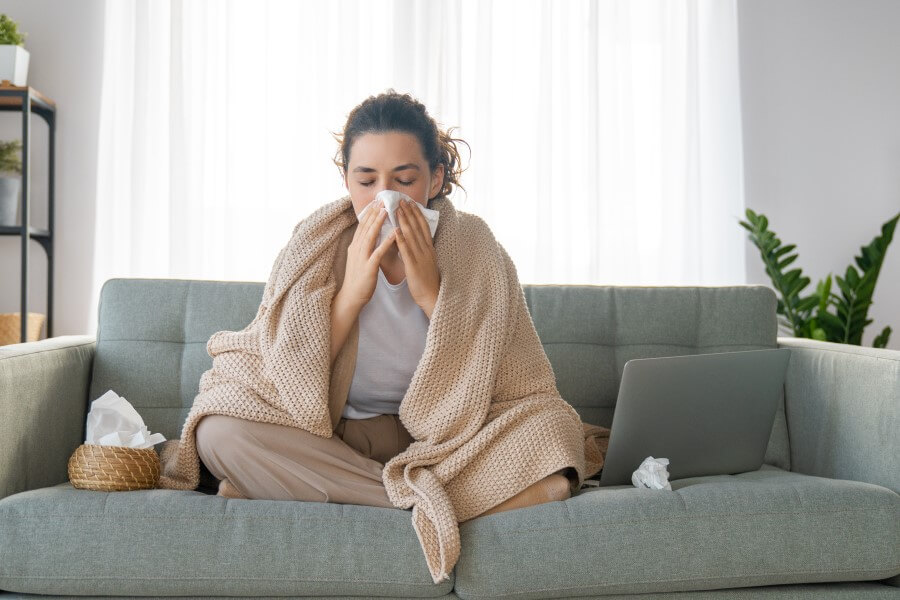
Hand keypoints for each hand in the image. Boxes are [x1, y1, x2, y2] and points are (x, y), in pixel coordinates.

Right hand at [339, 198, 398, 308]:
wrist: (352, 297)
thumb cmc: (358, 278)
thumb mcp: (359, 258)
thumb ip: (364, 246)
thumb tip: (370, 234)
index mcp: (355, 246)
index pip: (362, 226)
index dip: (369, 213)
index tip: (376, 201)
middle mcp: (357, 249)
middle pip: (365, 227)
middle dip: (374, 212)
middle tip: (382, 199)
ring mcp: (362, 257)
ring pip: (370, 236)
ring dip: (378, 222)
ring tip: (386, 210)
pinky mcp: (368, 267)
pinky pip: (378, 252)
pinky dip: (385, 242)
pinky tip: (393, 234)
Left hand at [395, 198, 440, 317]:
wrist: (432, 296)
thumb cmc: (427, 280)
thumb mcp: (426, 261)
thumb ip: (421, 249)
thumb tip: (413, 239)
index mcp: (429, 248)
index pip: (423, 227)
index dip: (416, 214)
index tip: (411, 203)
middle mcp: (426, 249)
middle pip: (417, 227)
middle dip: (409, 212)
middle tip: (401, 199)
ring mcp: (421, 257)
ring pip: (412, 235)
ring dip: (404, 221)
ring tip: (397, 209)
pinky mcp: (414, 266)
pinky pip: (407, 250)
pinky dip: (401, 239)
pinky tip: (395, 230)